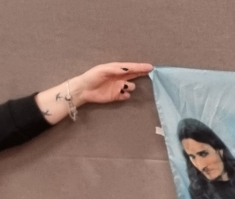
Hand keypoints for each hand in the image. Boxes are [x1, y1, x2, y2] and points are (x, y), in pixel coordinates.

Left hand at [35, 62, 152, 124]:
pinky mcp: (117, 96)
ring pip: (131, 86)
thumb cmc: (92, 76)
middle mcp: (119, 77)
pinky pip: (126, 96)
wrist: (84, 90)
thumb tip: (129, 69)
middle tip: (150, 72)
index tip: (150, 67)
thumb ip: (117, 69)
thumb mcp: (103, 70)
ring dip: (129, 86)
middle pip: (134, 75)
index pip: (131, 67)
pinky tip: (121, 94)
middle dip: (141, 73)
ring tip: (123, 87)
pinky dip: (126, 95)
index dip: (141, 67)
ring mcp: (119, 87)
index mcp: (116, 69)